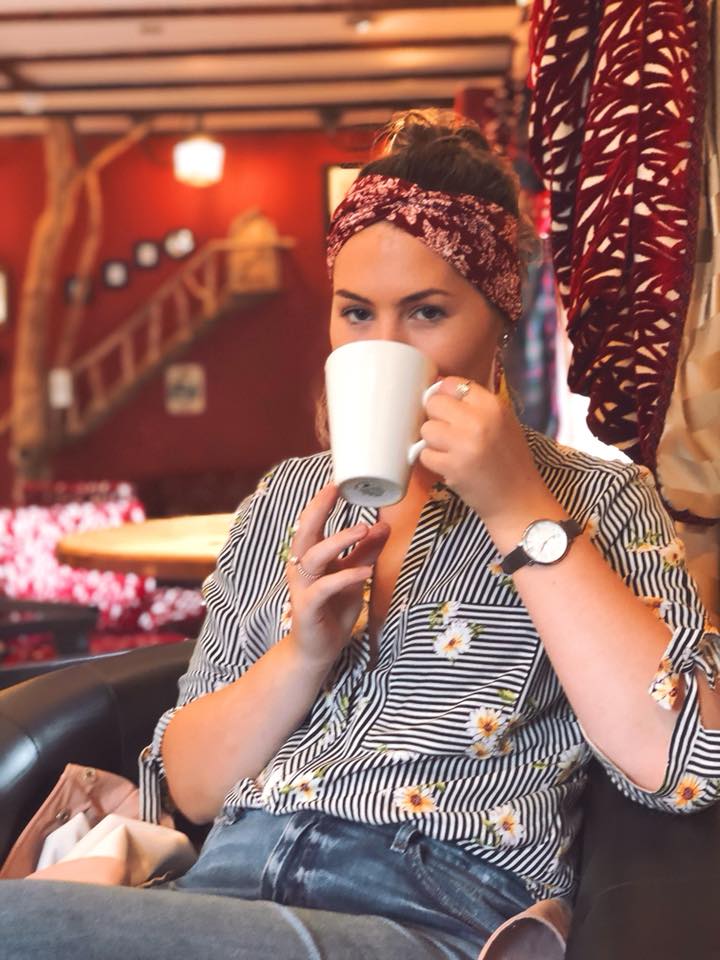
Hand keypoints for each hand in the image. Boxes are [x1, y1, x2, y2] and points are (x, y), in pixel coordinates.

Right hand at [285, 484, 389, 668]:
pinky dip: (345, 577)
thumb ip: (366, 552)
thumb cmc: (333, 609)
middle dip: (319, 510)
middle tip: (335, 490)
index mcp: (310, 557)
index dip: (321, 503)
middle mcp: (302, 568)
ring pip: (314, 556)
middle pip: (304, 532)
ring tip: (363, 530)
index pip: (312, 524)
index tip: (336, 483)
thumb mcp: (355, 575)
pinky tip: (365, 572)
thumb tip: (384, 525)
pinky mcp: (308, 607)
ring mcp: (302, 587)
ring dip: (338, 540)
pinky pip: (324, 588)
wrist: (319, 649)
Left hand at [418, 377, 551, 524]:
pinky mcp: (452, 466)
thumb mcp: (503, 423)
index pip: (451, 384)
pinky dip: (433, 462)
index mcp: (493, 405)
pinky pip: (425, 454)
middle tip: (448, 434)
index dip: (444, 396)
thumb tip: (438, 390)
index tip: (447, 410)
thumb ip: (476, 406)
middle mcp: (480, 420)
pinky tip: (449, 466)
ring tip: (450, 452)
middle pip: (434, 403)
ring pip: (426, 429)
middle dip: (436, 418)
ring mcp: (465, 444)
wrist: (518, 500)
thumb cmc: (509, 461)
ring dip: (433, 442)